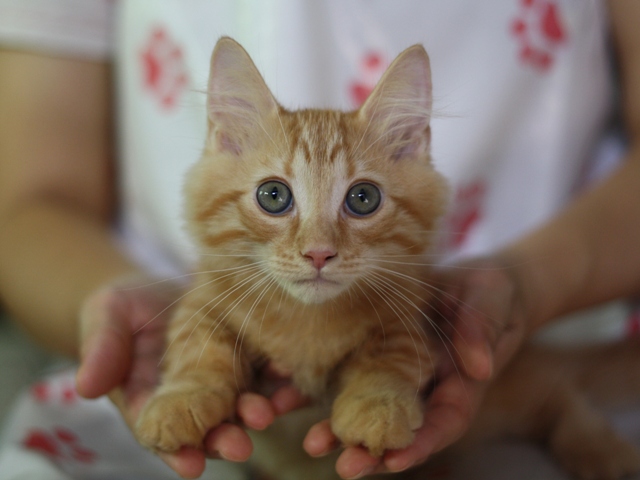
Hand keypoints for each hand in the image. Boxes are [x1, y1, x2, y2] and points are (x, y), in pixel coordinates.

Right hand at [74, 274, 305, 478]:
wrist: (154, 287)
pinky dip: (276, 380)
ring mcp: (220, 378)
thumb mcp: (105, 318)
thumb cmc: (122, 307)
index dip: (176, 451)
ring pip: (240, 404)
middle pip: (207, 426)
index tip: (191, 466)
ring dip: (256, 412)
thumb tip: (87, 386)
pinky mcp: (243, 356)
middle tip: (242, 445)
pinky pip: (263, 373)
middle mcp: (189, 397)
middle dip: (224, 437)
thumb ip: (102, 349)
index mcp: (151, 399)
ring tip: (271, 411)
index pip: (162, 433)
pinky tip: (288, 378)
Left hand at [302, 255, 531, 478]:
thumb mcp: (493, 306)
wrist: (473, 280)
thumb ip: (482, 331)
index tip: (395, 460)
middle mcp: (423, 385)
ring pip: (365, 405)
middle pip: (398, 425)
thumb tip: (479, 368)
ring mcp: (395, 370)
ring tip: (311, 442)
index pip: (442, 422)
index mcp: (457, 383)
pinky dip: (316, 385)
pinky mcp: (372, 352)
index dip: (420, 443)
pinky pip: (343, 372)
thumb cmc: (491, 294)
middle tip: (345, 466)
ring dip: (337, 427)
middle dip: (373, 450)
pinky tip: (287, 390)